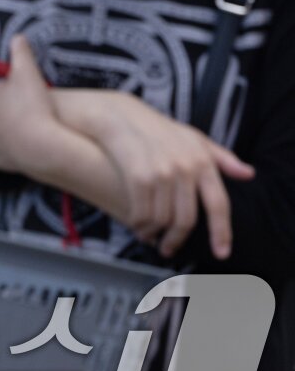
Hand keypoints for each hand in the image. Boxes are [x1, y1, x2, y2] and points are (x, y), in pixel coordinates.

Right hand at [53, 89, 253, 259]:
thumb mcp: (195, 138)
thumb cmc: (159, 130)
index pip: (218, 205)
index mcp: (203, 162)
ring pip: (163, 219)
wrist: (121, 117)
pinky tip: (137, 226)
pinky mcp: (138, 177)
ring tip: (150, 237)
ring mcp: (161, 173)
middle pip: (186, 219)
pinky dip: (139, 225)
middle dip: (177, 240)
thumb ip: (222, 158)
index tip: (221, 253)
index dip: (222, 232)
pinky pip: (142, 213)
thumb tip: (248, 174)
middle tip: (169, 249)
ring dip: (155, 234)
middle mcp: (185, 169)